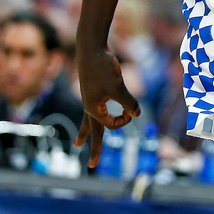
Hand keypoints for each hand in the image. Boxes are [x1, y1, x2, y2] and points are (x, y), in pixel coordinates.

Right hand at [74, 47, 140, 167]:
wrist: (91, 48)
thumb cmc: (103, 67)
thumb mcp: (118, 86)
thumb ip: (128, 102)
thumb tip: (137, 114)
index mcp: (93, 109)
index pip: (112, 125)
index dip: (125, 119)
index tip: (131, 107)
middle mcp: (89, 107)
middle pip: (92, 132)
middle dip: (95, 148)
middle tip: (93, 166)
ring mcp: (89, 99)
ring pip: (88, 121)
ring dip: (85, 133)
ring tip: (77, 145)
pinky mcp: (92, 91)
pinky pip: (92, 108)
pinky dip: (92, 115)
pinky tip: (89, 116)